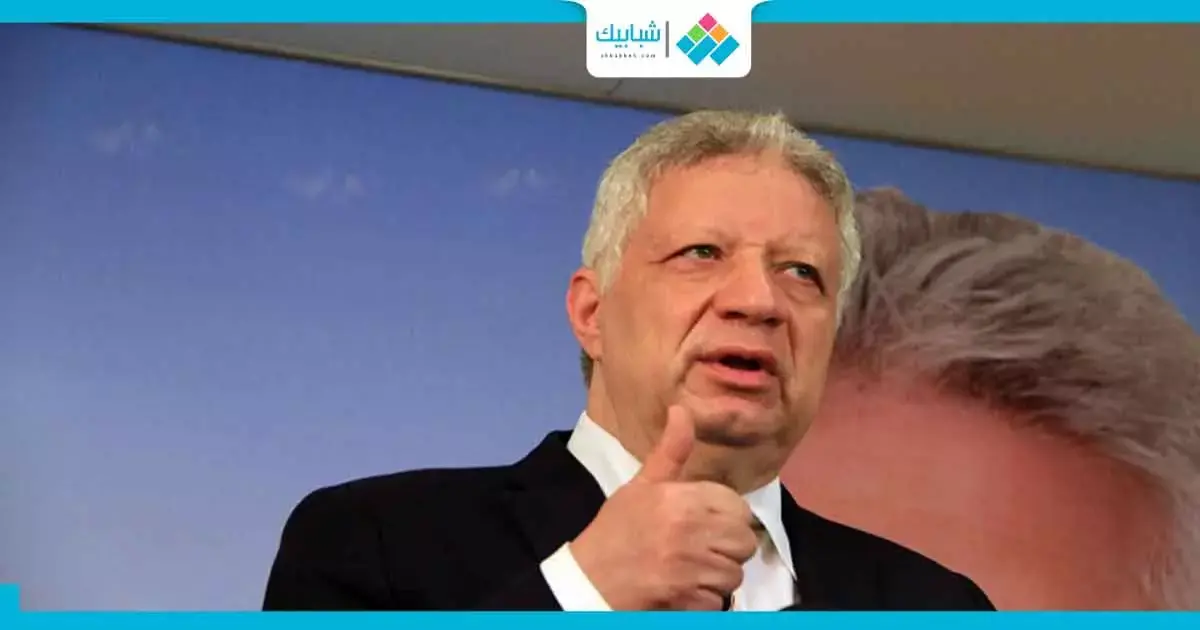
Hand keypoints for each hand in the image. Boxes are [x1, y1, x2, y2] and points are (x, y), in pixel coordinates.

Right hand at [568, 406, 758, 609]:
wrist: (590, 579)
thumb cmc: (617, 529)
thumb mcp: (641, 484)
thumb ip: (671, 451)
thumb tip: (682, 409)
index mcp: (682, 501)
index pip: (738, 508)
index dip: (727, 516)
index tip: (707, 522)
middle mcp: (691, 534)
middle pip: (744, 542)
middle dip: (728, 547)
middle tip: (703, 547)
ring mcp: (691, 571)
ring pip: (735, 574)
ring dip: (719, 575)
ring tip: (694, 569)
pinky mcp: (689, 602)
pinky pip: (719, 601)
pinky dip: (706, 599)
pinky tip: (686, 589)